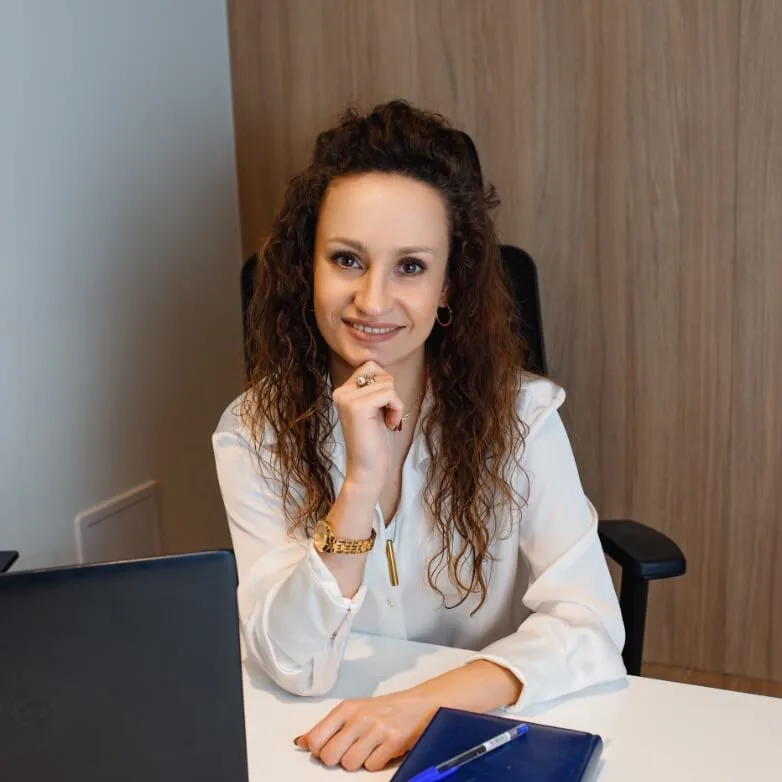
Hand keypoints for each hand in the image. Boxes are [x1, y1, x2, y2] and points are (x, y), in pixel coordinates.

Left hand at [294, 691, 436, 771]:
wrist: (418, 705)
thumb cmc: (382, 709)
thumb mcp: (353, 710)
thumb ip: (328, 726)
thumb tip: (301, 742)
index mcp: (346, 708)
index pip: (315, 738)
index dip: (318, 750)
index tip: (325, 749)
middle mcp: (359, 717)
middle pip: (329, 756)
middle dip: (337, 759)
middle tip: (348, 750)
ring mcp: (376, 729)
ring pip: (349, 764)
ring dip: (357, 762)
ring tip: (367, 749)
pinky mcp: (393, 742)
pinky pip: (372, 766)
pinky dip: (375, 763)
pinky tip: (381, 750)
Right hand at [333, 361, 405, 492]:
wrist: (369, 470)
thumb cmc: (376, 441)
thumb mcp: (376, 407)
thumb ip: (375, 387)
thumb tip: (384, 368)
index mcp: (343, 391)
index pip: (371, 366)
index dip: (385, 385)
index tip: (383, 408)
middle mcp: (340, 392)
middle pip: (378, 370)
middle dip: (390, 391)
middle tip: (387, 414)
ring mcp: (346, 398)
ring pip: (387, 381)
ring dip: (395, 402)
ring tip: (388, 421)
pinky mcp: (356, 406)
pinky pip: (389, 393)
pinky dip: (396, 408)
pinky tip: (390, 424)